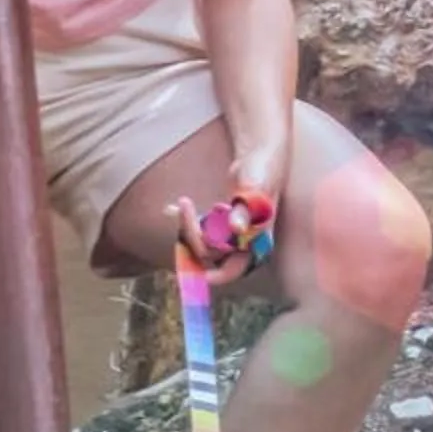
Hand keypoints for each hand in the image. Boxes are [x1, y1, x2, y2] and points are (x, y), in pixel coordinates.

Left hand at [169, 139, 288, 290]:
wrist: (261, 155)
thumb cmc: (263, 170)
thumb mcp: (256, 188)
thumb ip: (245, 210)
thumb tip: (236, 229)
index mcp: (257, 240)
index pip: (234, 269)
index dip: (215, 276)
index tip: (195, 272)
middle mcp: (243, 242)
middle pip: (211, 254)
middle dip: (194, 236)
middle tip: (185, 208)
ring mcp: (230, 233)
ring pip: (202, 243)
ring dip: (187, 229)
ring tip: (181, 205)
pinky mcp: (220, 221)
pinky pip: (199, 228)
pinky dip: (185, 221)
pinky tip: (169, 209)